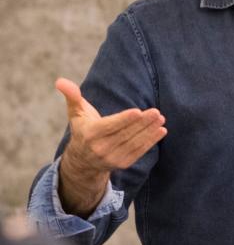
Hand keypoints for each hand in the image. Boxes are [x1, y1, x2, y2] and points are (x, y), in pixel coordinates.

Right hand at [55, 77, 166, 215]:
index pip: (109, 126)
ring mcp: (112, 158)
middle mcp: (100, 148)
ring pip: (134, 142)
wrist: (82, 161)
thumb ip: (72, 96)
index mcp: (89, 134)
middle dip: (142, 123)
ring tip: (161, 118)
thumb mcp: (76, 113)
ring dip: (149, 131)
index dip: (124, 119)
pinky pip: (139, 152)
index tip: (138, 111)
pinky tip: (161, 131)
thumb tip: (60, 81)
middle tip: (157, 112)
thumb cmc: (82, 129)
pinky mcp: (122, 163)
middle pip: (125, 134)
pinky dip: (151, 141)